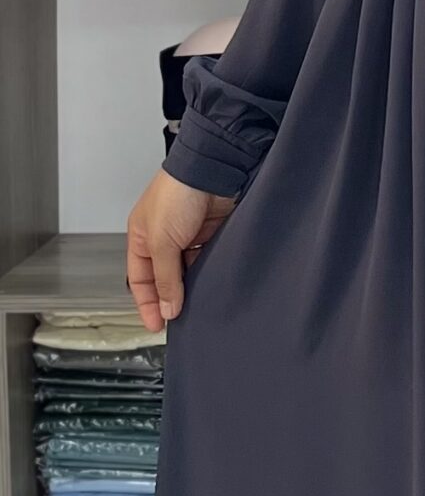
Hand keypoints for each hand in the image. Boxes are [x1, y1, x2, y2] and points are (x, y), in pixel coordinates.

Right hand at [126, 168, 235, 333]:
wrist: (212, 170)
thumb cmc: (177, 193)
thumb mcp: (161, 242)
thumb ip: (165, 278)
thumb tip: (167, 309)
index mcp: (141, 236)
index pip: (140, 279)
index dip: (146, 303)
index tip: (155, 325)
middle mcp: (163, 237)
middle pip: (164, 278)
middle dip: (170, 299)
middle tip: (178, 322)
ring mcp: (188, 236)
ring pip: (187, 272)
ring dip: (191, 288)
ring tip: (197, 308)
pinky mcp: (210, 234)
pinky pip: (206, 262)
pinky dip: (208, 275)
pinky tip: (212, 287)